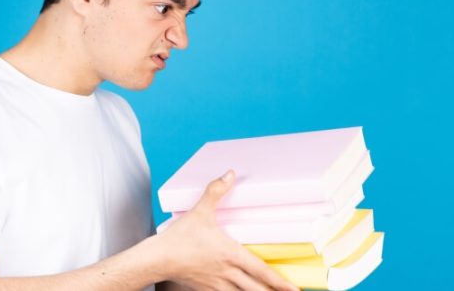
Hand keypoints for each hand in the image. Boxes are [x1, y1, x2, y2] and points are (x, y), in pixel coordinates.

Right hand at [154, 170, 299, 290]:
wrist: (158, 259)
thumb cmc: (179, 238)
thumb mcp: (200, 211)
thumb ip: (216, 191)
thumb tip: (229, 174)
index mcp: (230, 255)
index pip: (262, 271)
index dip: (280, 282)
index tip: (294, 289)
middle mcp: (227, 273)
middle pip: (257, 290)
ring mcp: (218, 285)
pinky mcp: (208, 290)